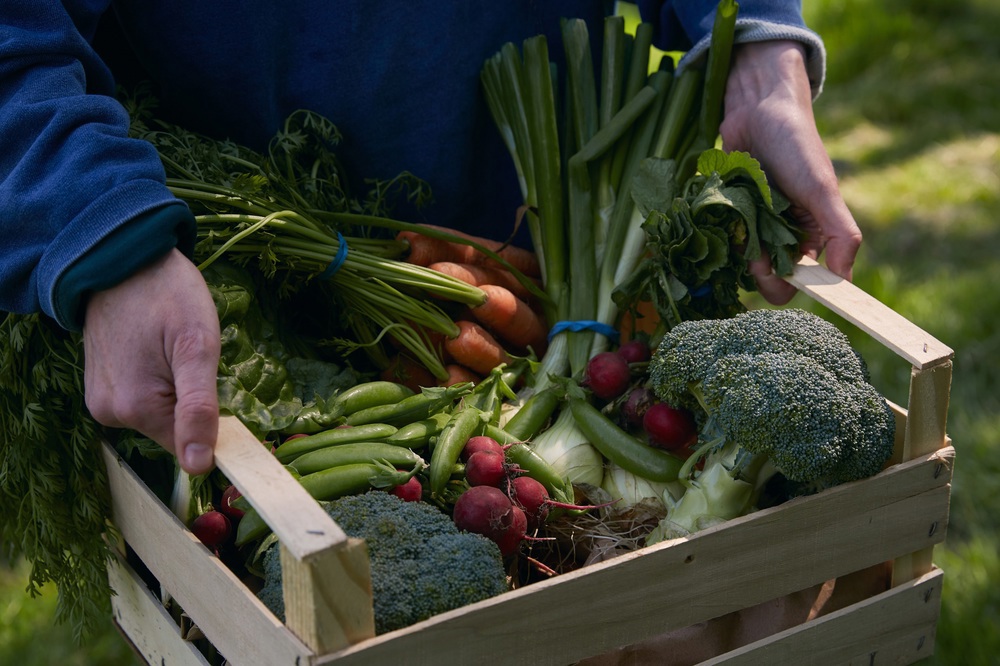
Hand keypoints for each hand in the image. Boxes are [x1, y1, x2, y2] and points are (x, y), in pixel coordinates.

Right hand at [83, 248, 220, 474]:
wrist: (123, 259)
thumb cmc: (168, 294)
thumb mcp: (198, 346)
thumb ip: (198, 408)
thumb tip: (198, 467)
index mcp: (136, 409)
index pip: (190, 447)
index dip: (213, 425)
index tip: (221, 388)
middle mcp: (111, 414)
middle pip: (174, 429)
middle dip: (193, 400)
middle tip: (192, 355)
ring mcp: (102, 401)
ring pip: (160, 413)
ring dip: (177, 389)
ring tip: (172, 348)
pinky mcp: (101, 387)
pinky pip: (144, 399)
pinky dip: (159, 382)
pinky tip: (156, 351)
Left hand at [719, 40, 861, 303]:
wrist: (758, 108)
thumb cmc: (797, 146)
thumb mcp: (822, 190)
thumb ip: (840, 233)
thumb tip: (844, 280)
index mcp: (814, 236)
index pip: (802, 284)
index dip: (789, 285)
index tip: (776, 271)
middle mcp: (785, 237)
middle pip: (768, 278)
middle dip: (759, 267)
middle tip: (754, 243)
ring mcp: (755, 227)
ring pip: (741, 261)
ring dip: (738, 246)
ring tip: (741, 215)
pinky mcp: (732, 214)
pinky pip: (722, 237)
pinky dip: (721, 229)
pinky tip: (723, 209)